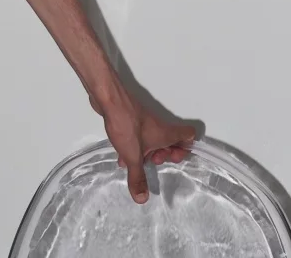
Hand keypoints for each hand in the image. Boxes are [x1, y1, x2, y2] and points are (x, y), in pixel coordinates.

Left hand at [89, 85, 195, 204]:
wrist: (107, 98)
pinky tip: (121, 157)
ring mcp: (144, 121)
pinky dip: (133, 146)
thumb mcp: (133, 156)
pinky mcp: (130, 119)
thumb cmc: (126, 125)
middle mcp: (158, 125)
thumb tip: (142, 199)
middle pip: (170, 140)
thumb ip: (138, 178)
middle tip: (153, 160)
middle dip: (163, 154)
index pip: (189, 135)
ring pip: (152, 139)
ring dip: (146, 152)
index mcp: (166, 133)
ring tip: (134, 164)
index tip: (174, 158)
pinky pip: (137, 136)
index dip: (186, 149)